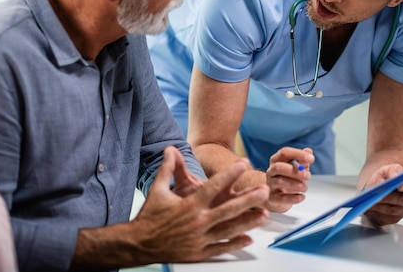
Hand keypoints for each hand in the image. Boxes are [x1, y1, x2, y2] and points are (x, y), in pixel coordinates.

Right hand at [130, 146, 268, 263]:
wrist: (139, 243)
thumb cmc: (149, 216)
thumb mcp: (157, 189)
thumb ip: (167, 168)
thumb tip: (169, 149)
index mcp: (189, 205)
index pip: (213, 186)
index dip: (230, 174)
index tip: (243, 163)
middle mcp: (197, 222)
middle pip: (228, 209)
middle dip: (248, 200)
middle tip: (264, 191)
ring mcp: (199, 239)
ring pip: (229, 229)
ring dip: (248, 222)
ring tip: (264, 215)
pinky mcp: (199, 252)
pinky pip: (221, 247)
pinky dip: (235, 243)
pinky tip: (248, 238)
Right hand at [264, 147, 313, 212]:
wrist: (277, 196)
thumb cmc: (289, 179)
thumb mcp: (297, 168)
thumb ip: (303, 160)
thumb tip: (308, 151)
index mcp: (277, 160)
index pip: (284, 153)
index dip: (298, 154)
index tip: (311, 158)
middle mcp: (271, 171)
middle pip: (278, 167)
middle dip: (294, 171)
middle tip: (308, 175)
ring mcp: (270, 184)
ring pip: (280, 182)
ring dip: (296, 184)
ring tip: (305, 187)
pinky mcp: (272, 198)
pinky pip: (281, 198)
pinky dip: (294, 198)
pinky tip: (301, 196)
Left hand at [361, 163, 402, 225]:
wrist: (379, 186)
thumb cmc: (384, 178)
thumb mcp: (386, 170)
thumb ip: (390, 172)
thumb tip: (392, 178)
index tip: (399, 186)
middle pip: (401, 200)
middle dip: (386, 198)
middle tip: (375, 195)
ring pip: (392, 211)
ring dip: (379, 207)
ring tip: (368, 202)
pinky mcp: (394, 218)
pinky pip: (386, 219)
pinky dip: (376, 214)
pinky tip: (368, 209)